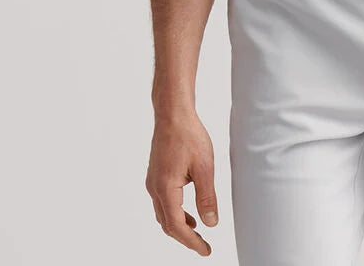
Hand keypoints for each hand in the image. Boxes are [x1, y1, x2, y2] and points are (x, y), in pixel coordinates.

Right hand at [145, 108, 218, 256]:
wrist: (172, 114)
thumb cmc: (188, 136)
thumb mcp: (204, 167)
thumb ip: (207, 197)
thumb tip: (211, 223)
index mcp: (165, 189)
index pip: (177, 226)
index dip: (191, 242)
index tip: (206, 250)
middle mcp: (154, 188)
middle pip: (167, 224)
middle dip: (185, 238)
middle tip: (203, 245)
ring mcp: (153, 181)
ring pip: (163, 213)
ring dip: (179, 225)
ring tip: (197, 231)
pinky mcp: (155, 175)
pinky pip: (162, 201)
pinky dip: (174, 212)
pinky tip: (188, 210)